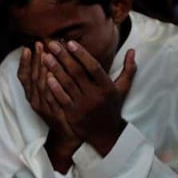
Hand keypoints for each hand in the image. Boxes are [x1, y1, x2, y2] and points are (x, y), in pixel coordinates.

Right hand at [18, 42, 79, 145]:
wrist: (69, 133)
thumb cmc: (63, 108)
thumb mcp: (53, 92)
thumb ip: (50, 76)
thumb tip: (51, 55)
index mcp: (32, 93)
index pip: (23, 75)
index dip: (24, 62)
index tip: (27, 48)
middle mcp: (33, 99)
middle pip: (31, 77)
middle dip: (34, 59)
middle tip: (38, 44)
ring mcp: (42, 107)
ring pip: (39, 85)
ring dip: (41, 69)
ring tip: (45, 54)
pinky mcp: (52, 114)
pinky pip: (48, 97)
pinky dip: (49, 85)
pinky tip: (52, 74)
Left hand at [42, 40, 135, 155]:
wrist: (106, 134)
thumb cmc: (112, 107)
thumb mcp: (122, 89)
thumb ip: (128, 69)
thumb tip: (131, 50)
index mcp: (107, 87)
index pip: (94, 67)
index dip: (82, 54)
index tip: (70, 42)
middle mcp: (96, 96)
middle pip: (77, 73)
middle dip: (64, 57)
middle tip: (52, 44)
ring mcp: (83, 105)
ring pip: (67, 84)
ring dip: (55, 69)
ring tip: (45, 56)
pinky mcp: (73, 114)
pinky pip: (62, 99)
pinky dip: (54, 88)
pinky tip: (45, 76)